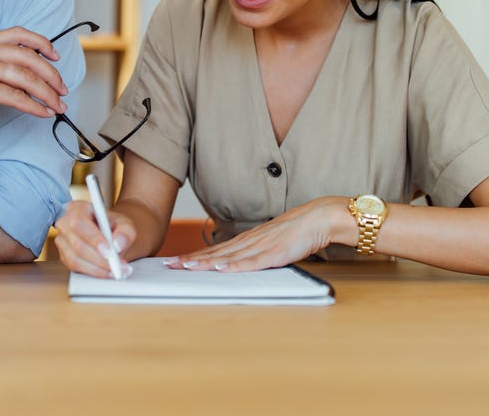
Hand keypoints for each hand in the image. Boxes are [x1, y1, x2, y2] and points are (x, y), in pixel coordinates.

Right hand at [0, 27, 69, 127]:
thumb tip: (22, 72)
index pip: (20, 34)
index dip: (42, 43)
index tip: (55, 56)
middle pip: (29, 57)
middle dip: (51, 74)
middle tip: (63, 89)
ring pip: (26, 78)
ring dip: (47, 93)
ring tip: (58, 105)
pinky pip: (16, 97)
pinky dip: (34, 106)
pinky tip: (43, 113)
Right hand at [54, 200, 134, 278]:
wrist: (109, 234)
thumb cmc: (113, 226)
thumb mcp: (125, 224)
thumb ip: (125, 232)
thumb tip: (118, 245)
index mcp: (77, 208)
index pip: (80, 222)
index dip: (93, 238)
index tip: (109, 251)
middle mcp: (65, 223)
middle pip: (77, 244)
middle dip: (99, 258)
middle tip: (118, 265)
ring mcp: (62, 241)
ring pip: (75, 259)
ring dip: (98, 268)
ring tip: (117, 271)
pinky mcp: (64, 256)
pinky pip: (75, 268)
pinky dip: (93, 272)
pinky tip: (107, 272)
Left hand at [166, 197, 343, 272]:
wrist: (319, 218)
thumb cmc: (297, 232)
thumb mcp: (271, 244)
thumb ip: (256, 254)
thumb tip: (240, 265)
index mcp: (248, 240)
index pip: (216, 250)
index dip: (195, 256)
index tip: (176, 262)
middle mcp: (250, 241)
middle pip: (216, 252)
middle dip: (192, 259)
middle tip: (169, 265)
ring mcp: (261, 246)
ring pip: (229, 256)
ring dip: (207, 262)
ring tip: (187, 267)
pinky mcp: (275, 253)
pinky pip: (253, 261)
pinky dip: (237, 266)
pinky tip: (223, 269)